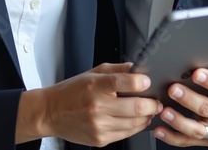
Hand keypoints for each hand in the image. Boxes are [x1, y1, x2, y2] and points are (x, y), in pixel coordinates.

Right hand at [17, 62, 162, 146]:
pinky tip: (136, 120)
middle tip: (156, 101)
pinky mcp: (100, 139)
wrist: (51, 113)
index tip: (147, 81)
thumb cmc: (71, 91)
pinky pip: (126, 134)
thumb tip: (138, 68)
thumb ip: (117, 70)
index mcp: (94, 86)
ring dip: (147, 117)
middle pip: (136, 107)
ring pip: (135, 123)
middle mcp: (97, 107)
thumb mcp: (92, 73)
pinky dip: (136, 127)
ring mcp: (98, 126)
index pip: (124, 82)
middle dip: (152, 104)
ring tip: (149, 111)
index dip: (141, 81)